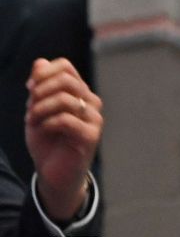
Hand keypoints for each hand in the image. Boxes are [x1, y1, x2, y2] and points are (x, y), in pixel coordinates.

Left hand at [25, 57, 101, 222]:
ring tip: (32, 120)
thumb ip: (39, 88)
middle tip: (30, 106)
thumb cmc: (47, 142)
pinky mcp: (91, 135)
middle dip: (41, 90)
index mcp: (79, 92)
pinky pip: (66, 119)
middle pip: (66, 79)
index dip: (44, 73)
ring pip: (66, 99)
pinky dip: (47, 123)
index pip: (65, 67)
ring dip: (41, 109)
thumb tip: (40, 62)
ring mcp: (93, 118)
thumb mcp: (36, 111)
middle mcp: (90, 101)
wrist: (53, 173)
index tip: (30, 88)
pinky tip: (42, 130)